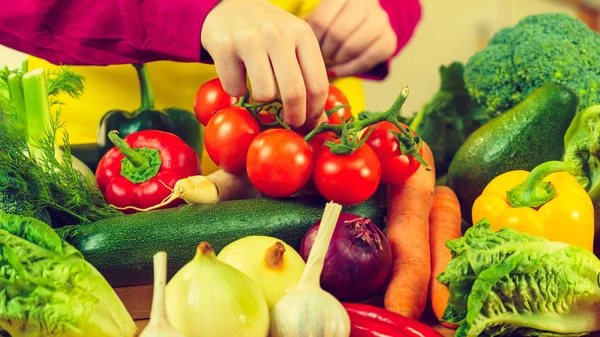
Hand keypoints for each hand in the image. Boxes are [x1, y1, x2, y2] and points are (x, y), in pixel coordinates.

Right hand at [202, 0, 328, 128]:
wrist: (227, 6)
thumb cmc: (267, 32)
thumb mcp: (293, 43)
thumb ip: (307, 75)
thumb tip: (319, 122)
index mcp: (302, 34)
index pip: (318, 84)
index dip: (315, 112)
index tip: (310, 124)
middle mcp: (278, 34)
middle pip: (294, 93)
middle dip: (294, 118)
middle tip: (290, 124)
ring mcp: (250, 39)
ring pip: (265, 94)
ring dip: (262, 100)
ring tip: (259, 87)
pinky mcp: (223, 46)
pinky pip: (235, 88)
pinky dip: (236, 90)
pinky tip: (236, 75)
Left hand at [307, 0, 396, 77]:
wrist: (362, 23)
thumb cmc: (333, 21)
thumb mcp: (320, 16)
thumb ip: (309, 27)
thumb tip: (297, 52)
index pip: (322, 20)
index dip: (314, 40)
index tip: (309, 47)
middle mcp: (366, 1)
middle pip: (338, 33)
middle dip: (326, 51)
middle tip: (321, 57)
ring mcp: (380, 19)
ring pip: (352, 47)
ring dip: (337, 60)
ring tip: (331, 61)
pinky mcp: (389, 40)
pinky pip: (366, 60)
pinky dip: (349, 70)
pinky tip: (339, 70)